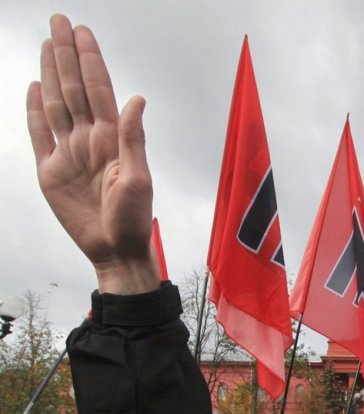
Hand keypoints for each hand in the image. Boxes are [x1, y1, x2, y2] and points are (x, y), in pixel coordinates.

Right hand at [27, 15, 158, 293]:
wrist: (115, 250)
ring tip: (47, 44)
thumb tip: (136, 99)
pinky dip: (34, 112)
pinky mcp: (52, 172)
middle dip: (66, 55)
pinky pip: (40, 135)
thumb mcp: (138, 179)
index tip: (82, 32)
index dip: (90, 60)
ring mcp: (69, 154)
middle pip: (74, 89)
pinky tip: (35, 87)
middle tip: (58, 21)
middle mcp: (88, 140)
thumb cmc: (133, 219)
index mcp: (111, 139)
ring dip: (51, 74)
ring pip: (56, 105)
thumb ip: (133, 138)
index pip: (98, 90)